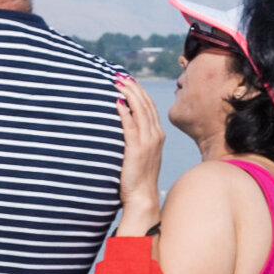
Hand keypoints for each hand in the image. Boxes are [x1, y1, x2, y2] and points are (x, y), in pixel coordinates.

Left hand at [116, 71, 164, 226]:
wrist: (142, 198)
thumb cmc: (137, 179)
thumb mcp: (139, 155)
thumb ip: (135, 140)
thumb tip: (122, 126)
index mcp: (157, 135)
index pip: (149, 106)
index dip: (138, 91)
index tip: (127, 79)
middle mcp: (155, 135)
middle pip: (145, 104)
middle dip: (133, 87)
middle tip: (119, 75)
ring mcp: (148, 142)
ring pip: (140, 111)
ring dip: (129, 94)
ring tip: (117, 82)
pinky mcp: (137, 150)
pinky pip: (131, 127)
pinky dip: (125, 112)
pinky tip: (117, 102)